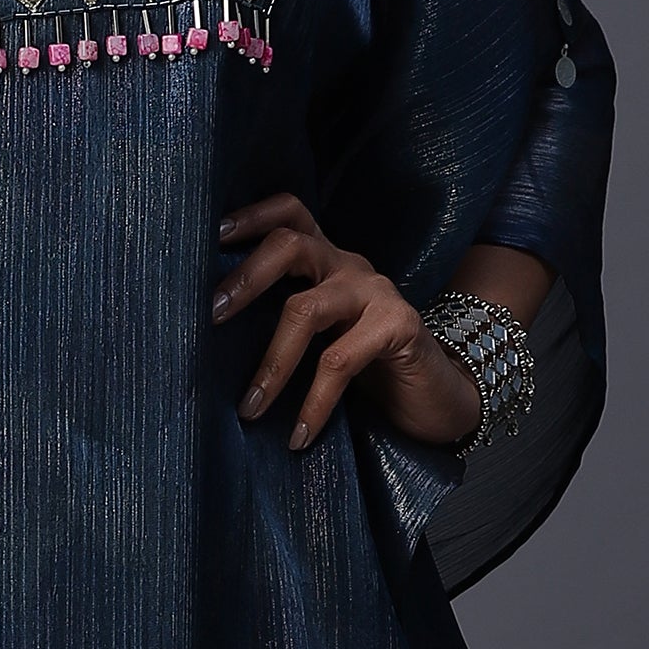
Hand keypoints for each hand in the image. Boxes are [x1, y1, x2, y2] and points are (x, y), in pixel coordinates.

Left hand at [210, 195, 481, 446]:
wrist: (439, 396)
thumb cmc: (369, 368)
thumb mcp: (321, 338)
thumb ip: (282, 325)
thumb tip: (209, 344)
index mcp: (326, 261)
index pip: (291, 213)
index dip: (252, 215)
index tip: (213, 235)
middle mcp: (349, 266)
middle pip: (291, 244)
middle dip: (246, 277)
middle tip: (212, 316)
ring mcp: (375, 293)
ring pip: (306, 308)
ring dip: (272, 362)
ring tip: (250, 408)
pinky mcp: (399, 326)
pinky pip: (340, 362)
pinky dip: (314, 403)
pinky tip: (300, 435)